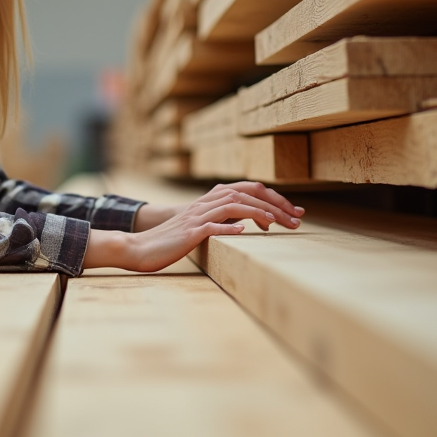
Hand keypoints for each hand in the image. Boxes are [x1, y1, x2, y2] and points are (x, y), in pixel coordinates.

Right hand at [88, 182, 304, 272]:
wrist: (139, 248)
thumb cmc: (170, 242)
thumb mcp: (199, 227)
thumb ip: (218, 220)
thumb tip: (245, 222)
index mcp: (209, 201)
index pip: (248, 189)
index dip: (274, 198)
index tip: (294, 212)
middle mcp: (205, 204)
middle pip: (246, 193)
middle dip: (275, 205)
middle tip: (296, 220)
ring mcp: (197, 217)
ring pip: (232, 205)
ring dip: (258, 213)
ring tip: (277, 225)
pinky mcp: (189, 233)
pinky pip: (211, 225)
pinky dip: (229, 226)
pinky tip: (245, 232)